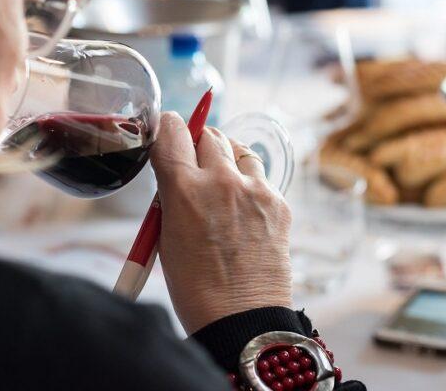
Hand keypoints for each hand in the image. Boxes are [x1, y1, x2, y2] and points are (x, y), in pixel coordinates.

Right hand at [151, 112, 292, 333]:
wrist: (241, 319)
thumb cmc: (194, 285)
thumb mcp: (166, 235)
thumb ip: (172, 193)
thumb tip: (178, 168)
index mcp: (184, 189)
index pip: (173, 130)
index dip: (169, 127)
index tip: (169, 131)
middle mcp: (221, 181)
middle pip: (208, 133)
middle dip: (197, 142)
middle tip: (194, 162)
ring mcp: (255, 190)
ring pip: (238, 148)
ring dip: (226, 157)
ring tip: (221, 182)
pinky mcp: (278, 203)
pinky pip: (260, 176)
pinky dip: (249, 182)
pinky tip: (242, 207)